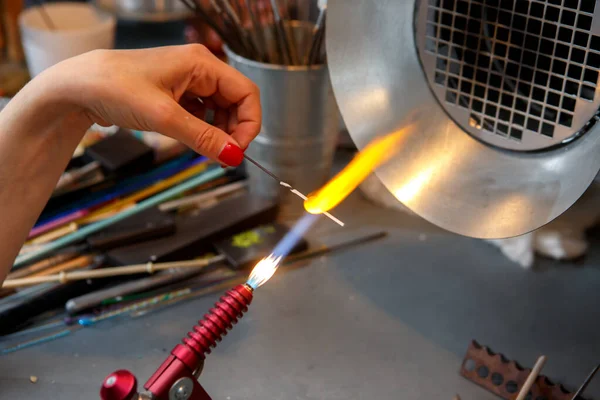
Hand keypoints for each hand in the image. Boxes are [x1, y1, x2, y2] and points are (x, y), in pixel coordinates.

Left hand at [49, 45, 260, 165]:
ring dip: (218, 133)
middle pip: (235, 103)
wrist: (76, 88)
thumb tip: (235, 156)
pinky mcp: (174, 94)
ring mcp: (187, 81)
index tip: (240, 150)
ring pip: (219, 110)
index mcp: (202, 64)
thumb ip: (203, 138)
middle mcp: (198, 69)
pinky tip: (193, 142)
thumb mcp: (164, 117)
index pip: (246, 92)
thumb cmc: (114, 88)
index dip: (250, 123)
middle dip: (234, 131)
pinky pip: (201, 114)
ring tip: (206, 151)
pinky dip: (202, 130)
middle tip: (224, 156)